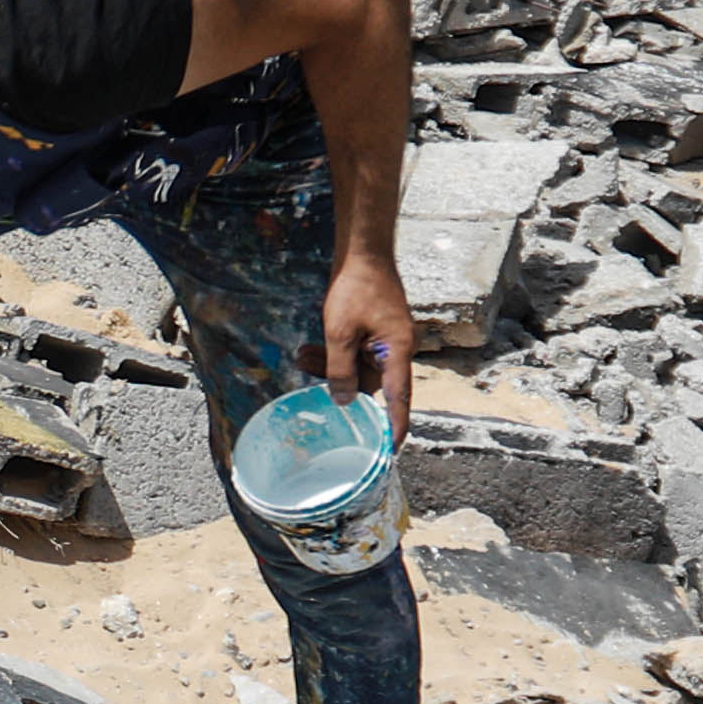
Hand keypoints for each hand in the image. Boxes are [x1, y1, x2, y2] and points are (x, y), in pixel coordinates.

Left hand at [317, 253, 415, 414]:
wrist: (363, 252)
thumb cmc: (356, 287)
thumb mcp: (340, 332)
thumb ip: (340, 369)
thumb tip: (345, 401)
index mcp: (397, 351)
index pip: (399, 399)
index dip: (394, 427)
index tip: (389, 452)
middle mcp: (398, 349)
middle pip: (370, 382)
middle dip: (338, 381)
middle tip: (306, 367)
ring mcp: (388, 340)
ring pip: (359, 367)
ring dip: (331, 365)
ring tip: (303, 353)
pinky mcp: (377, 332)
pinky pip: (357, 352)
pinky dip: (336, 353)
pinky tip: (311, 347)